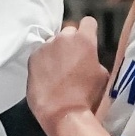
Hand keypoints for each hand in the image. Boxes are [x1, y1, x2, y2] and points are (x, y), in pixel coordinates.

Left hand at [27, 18, 109, 135]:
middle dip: (71, 42)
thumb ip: (94, 59)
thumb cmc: (87, 96)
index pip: (88, 22)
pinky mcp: (32, 57)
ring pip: (53, 43)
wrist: (62, 112)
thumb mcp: (102, 75)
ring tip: (58, 70)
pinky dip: (44, 61)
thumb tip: (89, 59)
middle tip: (73, 59)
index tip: (87, 42)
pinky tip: (46, 76)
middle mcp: (63, 38)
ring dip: (56, 51)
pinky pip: (40, 54)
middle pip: (69, 31)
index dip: (89, 31)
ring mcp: (45, 46)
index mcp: (84, 40)